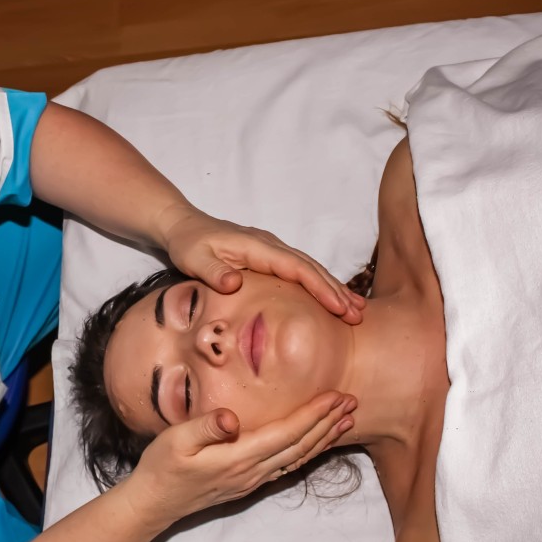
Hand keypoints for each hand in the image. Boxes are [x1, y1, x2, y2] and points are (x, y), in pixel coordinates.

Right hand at [119, 392, 356, 530]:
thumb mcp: (175, 440)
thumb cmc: (161, 467)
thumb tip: (231, 418)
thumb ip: (205, 427)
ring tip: (346, 421)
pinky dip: (308, 451)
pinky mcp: (248, 483)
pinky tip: (315, 442)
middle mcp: (253, 471)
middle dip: (328, 423)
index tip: (336, 396)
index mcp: (239, 457)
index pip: (287, 433)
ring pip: (298, 458)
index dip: (314, 414)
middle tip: (353, 401)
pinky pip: (288, 465)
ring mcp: (252, 480)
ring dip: (324, 438)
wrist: (154, 503)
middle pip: (301, 445)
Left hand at [157, 204, 365, 324]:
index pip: (296, 268)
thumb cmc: (188, 243)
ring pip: (309, 270)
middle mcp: (270, 246)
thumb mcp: (194, 259)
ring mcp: (271, 251)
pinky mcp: (269, 258)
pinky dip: (318, 285)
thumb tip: (234, 284)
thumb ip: (213, 272)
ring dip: (332, 289)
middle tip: (358, 315)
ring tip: (355, 310)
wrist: (183, 226)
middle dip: (336, 291)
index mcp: (258, 247)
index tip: (339, 306)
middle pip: (311, 269)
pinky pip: (299, 272)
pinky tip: (330, 300)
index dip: (320, 287)